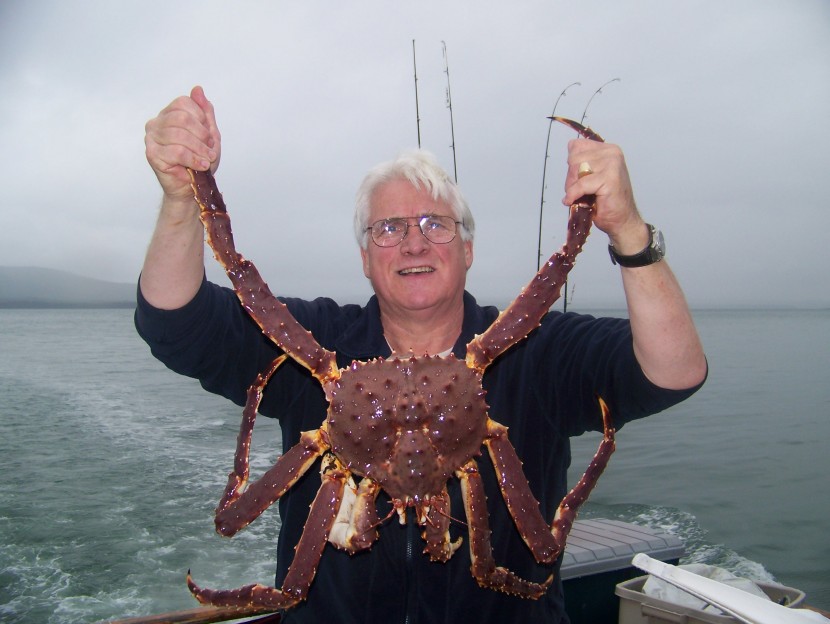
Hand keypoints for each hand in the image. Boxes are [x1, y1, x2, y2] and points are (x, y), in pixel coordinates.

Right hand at [144, 85, 220, 202]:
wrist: (192, 187)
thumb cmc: (199, 161)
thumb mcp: (209, 134)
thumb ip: (205, 112)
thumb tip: (197, 89)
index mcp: (169, 114)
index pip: (184, 103)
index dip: (201, 120)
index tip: (208, 136)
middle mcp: (157, 123)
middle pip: (182, 118)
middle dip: (202, 136)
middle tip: (210, 150)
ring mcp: (152, 138)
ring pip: (179, 135)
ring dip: (199, 149)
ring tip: (207, 160)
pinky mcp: (152, 154)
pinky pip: (176, 151)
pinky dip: (193, 159)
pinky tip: (200, 166)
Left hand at [562, 138, 649, 253]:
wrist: (623, 220)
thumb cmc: (606, 201)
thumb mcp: (592, 176)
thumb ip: (582, 164)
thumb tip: (568, 159)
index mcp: (607, 150)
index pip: (575, 146)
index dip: (571, 164)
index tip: (577, 179)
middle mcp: (612, 153)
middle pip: (573, 158)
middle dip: (571, 177)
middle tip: (578, 191)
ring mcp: (612, 164)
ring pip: (576, 169)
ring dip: (572, 186)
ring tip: (582, 196)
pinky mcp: (609, 179)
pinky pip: (580, 184)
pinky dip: (573, 195)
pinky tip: (574, 201)